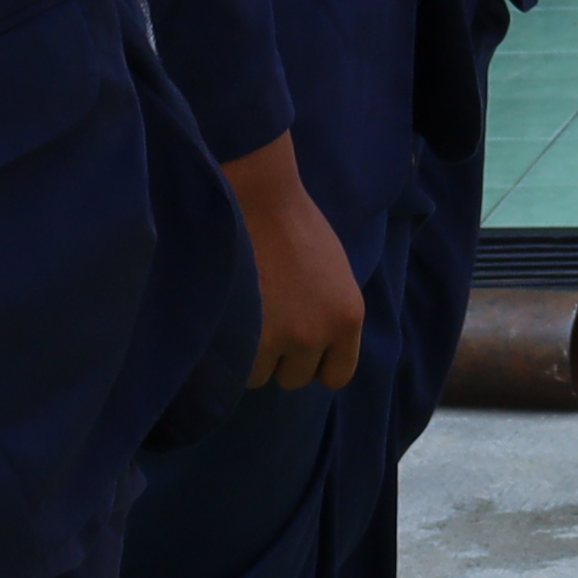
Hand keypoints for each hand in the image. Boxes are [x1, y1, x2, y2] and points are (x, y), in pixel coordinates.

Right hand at [224, 137, 369, 392]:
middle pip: (296, 378)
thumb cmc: (295, 225)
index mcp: (349, 316)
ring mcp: (282, 337)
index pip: (338, 375)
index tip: (299, 347)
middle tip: (266, 323)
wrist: (258, 199)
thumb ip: (329, 314)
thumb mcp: (334, 275)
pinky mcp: (247, 336)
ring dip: (251, 355)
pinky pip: (235, 367)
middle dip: (280, 358)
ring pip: (261, 375)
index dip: (316, 363)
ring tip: (246, 316)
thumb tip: (315, 348)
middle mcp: (319, 333)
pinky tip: (229, 318)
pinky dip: (229, 350)